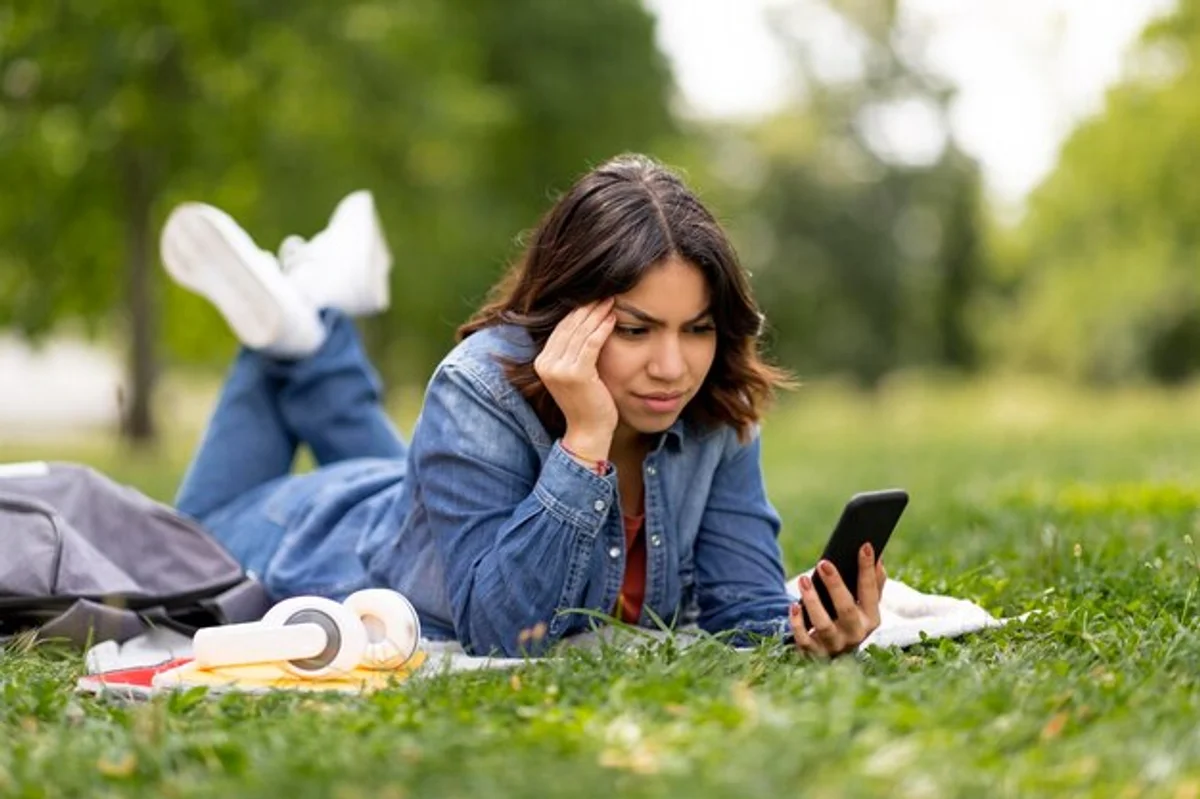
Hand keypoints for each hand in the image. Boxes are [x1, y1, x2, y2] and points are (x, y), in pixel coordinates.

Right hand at [534, 299, 618, 460]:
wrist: (589, 432)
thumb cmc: (588, 403)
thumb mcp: (577, 373)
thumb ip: (576, 352)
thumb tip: (587, 323)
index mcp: (543, 361)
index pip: (561, 328)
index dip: (578, 311)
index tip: (595, 296)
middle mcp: (545, 363)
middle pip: (568, 326)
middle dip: (588, 307)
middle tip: (605, 291)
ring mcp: (558, 369)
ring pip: (580, 332)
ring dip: (596, 313)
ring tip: (611, 299)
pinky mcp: (574, 374)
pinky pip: (590, 344)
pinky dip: (602, 329)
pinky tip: (613, 318)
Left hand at [790, 543, 885, 657]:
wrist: (835, 655)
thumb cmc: (850, 619)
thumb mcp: (865, 606)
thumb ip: (873, 584)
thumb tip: (877, 556)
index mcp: (871, 618)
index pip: (871, 591)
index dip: (868, 569)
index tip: (865, 546)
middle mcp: (856, 634)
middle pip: (846, 609)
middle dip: (835, 586)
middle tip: (824, 564)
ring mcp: (835, 645)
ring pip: (824, 625)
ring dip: (813, 602)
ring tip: (804, 580)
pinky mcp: (815, 653)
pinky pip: (804, 639)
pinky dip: (798, 623)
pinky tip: (794, 606)